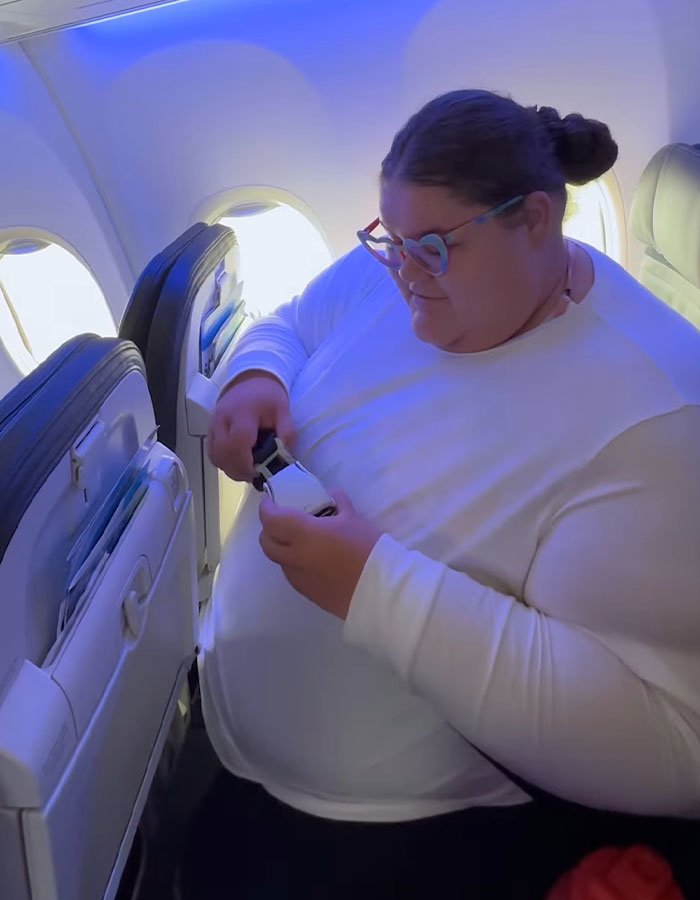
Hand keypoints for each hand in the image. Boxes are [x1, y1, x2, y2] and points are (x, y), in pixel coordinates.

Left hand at [258, 489, 382, 618]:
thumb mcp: (354, 518)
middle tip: (282, 520)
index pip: (270, 519)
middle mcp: (294, 557)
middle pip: (266, 542)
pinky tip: (314, 560)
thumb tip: (332, 495)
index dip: (267, 508)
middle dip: (269, 529)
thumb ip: (339, 503)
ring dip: (282, 547)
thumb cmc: (366, 549)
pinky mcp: (306, 593)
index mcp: (303, 534)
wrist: (378, 590)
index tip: (272, 500)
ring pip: (278, 560)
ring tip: (300, 541)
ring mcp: (298, 578)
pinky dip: (295, 563)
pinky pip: (292, 573)